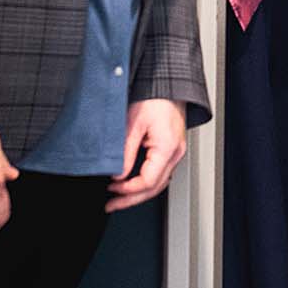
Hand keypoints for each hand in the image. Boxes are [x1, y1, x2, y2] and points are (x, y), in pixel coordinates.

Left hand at [108, 98, 186, 212]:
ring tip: (119, 198)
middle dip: (131, 199)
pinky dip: (146, 181)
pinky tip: (132, 183)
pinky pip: (161, 172)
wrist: (168, 82)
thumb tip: (117, 175)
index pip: (148, 182)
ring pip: (159, 183)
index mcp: (167, 148)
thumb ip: (125, 152)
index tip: (111, 189)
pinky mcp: (172, 148)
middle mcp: (176, 153)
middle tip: (112, 205)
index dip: (127, 190)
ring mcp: (176, 152)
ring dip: (139, 193)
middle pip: (155, 188)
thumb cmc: (154, 96)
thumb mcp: (133, 123)